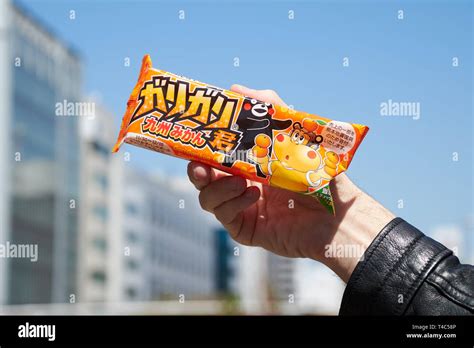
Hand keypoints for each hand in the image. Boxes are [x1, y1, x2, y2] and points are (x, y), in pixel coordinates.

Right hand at [187, 84, 394, 281]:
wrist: (336, 214)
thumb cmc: (318, 173)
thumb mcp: (295, 133)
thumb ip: (269, 109)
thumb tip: (236, 88)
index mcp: (248, 162)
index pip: (215, 154)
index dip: (202, 147)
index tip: (196, 137)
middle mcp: (241, 184)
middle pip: (203, 178)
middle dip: (196, 170)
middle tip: (199, 165)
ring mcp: (241, 207)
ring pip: (207, 198)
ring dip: (218, 188)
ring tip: (240, 180)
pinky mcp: (245, 228)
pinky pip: (225, 216)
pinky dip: (233, 202)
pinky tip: (252, 195)